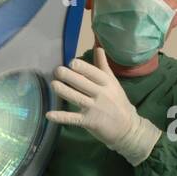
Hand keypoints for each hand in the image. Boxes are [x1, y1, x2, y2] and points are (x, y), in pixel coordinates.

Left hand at [47, 48, 161, 164]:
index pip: (94, 73)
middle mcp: (101, 94)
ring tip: (53, 84)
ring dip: (64, 91)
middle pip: (83, 84)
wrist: (127, 128)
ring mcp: (95, 109)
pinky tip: (49, 115)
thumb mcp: (113, 83)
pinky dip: (61, 117)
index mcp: (107, 83)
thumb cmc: (118, 102)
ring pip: (77, 98)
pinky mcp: (89, 122)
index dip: (83, 68)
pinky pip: (73, 118)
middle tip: (57, 70)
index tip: (72, 62)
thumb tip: (98, 47)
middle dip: (69, 77)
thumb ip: (103, 66)